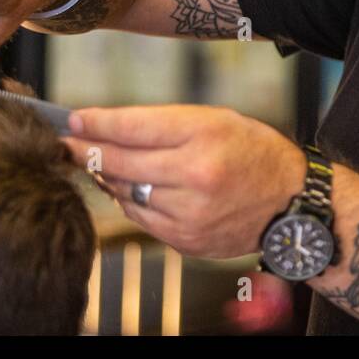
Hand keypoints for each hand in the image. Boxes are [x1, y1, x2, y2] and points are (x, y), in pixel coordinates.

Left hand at [64, 105, 306, 258]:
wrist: (290, 202)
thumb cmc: (253, 152)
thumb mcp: (215, 120)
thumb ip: (164, 124)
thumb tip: (109, 129)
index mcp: (204, 135)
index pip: (133, 127)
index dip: (97, 124)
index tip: (73, 121)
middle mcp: (195, 174)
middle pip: (120, 162)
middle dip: (88, 151)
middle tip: (68, 144)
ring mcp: (190, 212)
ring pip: (126, 194)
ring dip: (108, 178)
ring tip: (102, 164)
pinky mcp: (186, 239)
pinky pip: (141, 219)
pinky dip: (131, 202)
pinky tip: (133, 189)